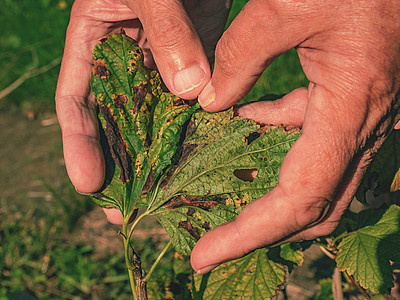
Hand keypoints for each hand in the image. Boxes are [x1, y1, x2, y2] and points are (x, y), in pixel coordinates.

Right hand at [55, 0, 229, 197]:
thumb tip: (190, 91)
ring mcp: (164, 59)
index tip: (88, 183)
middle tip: (124, 210)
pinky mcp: (198, 54)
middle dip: (120, 165)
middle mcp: (128, 56)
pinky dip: (198, 124)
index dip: (79, 143)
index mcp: (96, 40)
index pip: (76, 101)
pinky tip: (204, 155)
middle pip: (117, 119)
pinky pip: (196, 95)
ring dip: (161, 156)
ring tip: (163, 198)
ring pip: (158, 114)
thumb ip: (167, 32)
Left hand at [191, 0, 399, 273]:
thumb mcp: (285, 6)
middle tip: (211, 240)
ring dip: (269, 191)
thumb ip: (240, 56)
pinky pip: (312, 137)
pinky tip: (246, 122)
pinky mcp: (347, 99)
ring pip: (316, 178)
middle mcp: (360, 122)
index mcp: (350, 107)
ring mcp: (357, 114)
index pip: (298, 198)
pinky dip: (276, 142)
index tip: (203, 255)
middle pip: (314, 206)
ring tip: (221, 191)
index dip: (249, 235)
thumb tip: (210, 102)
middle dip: (261, 230)